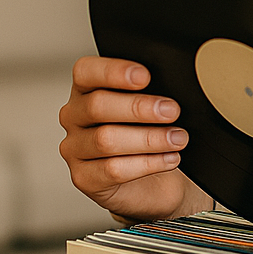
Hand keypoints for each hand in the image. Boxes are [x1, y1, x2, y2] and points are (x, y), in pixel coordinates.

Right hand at [58, 56, 210, 222]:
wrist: (154, 181)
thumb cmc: (151, 135)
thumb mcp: (153, 108)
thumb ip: (154, 93)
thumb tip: (176, 86)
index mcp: (87, 90)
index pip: (86, 72)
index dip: (113, 72)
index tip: (145, 76)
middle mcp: (74, 116)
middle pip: (97, 106)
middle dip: (139, 107)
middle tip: (172, 111)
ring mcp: (75, 148)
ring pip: (106, 140)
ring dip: (149, 138)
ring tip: (178, 139)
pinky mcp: (84, 178)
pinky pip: (113, 170)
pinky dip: (148, 163)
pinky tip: (169, 158)